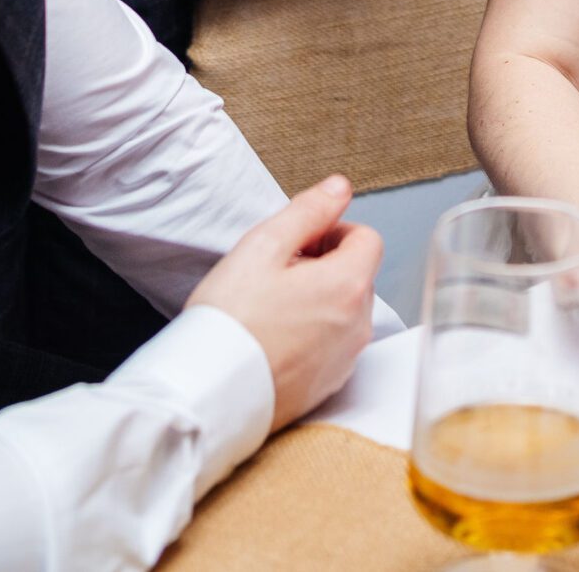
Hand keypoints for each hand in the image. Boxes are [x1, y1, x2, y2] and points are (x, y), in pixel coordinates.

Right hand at [187, 174, 381, 427]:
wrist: (210, 391)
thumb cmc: (231, 319)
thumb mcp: (262, 246)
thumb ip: (308, 211)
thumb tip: (340, 188)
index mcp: (348, 285)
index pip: (367, 238)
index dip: (333, 231)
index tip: (299, 243)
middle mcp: (359, 325)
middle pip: (358, 276)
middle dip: (325, 266)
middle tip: (277, 274)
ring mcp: (346, 360)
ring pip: (345, 312)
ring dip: (319, 300)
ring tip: (271, 307)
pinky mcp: (329, 386)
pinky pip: (333, 346)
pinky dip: (312, 335)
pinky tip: (273, 337)